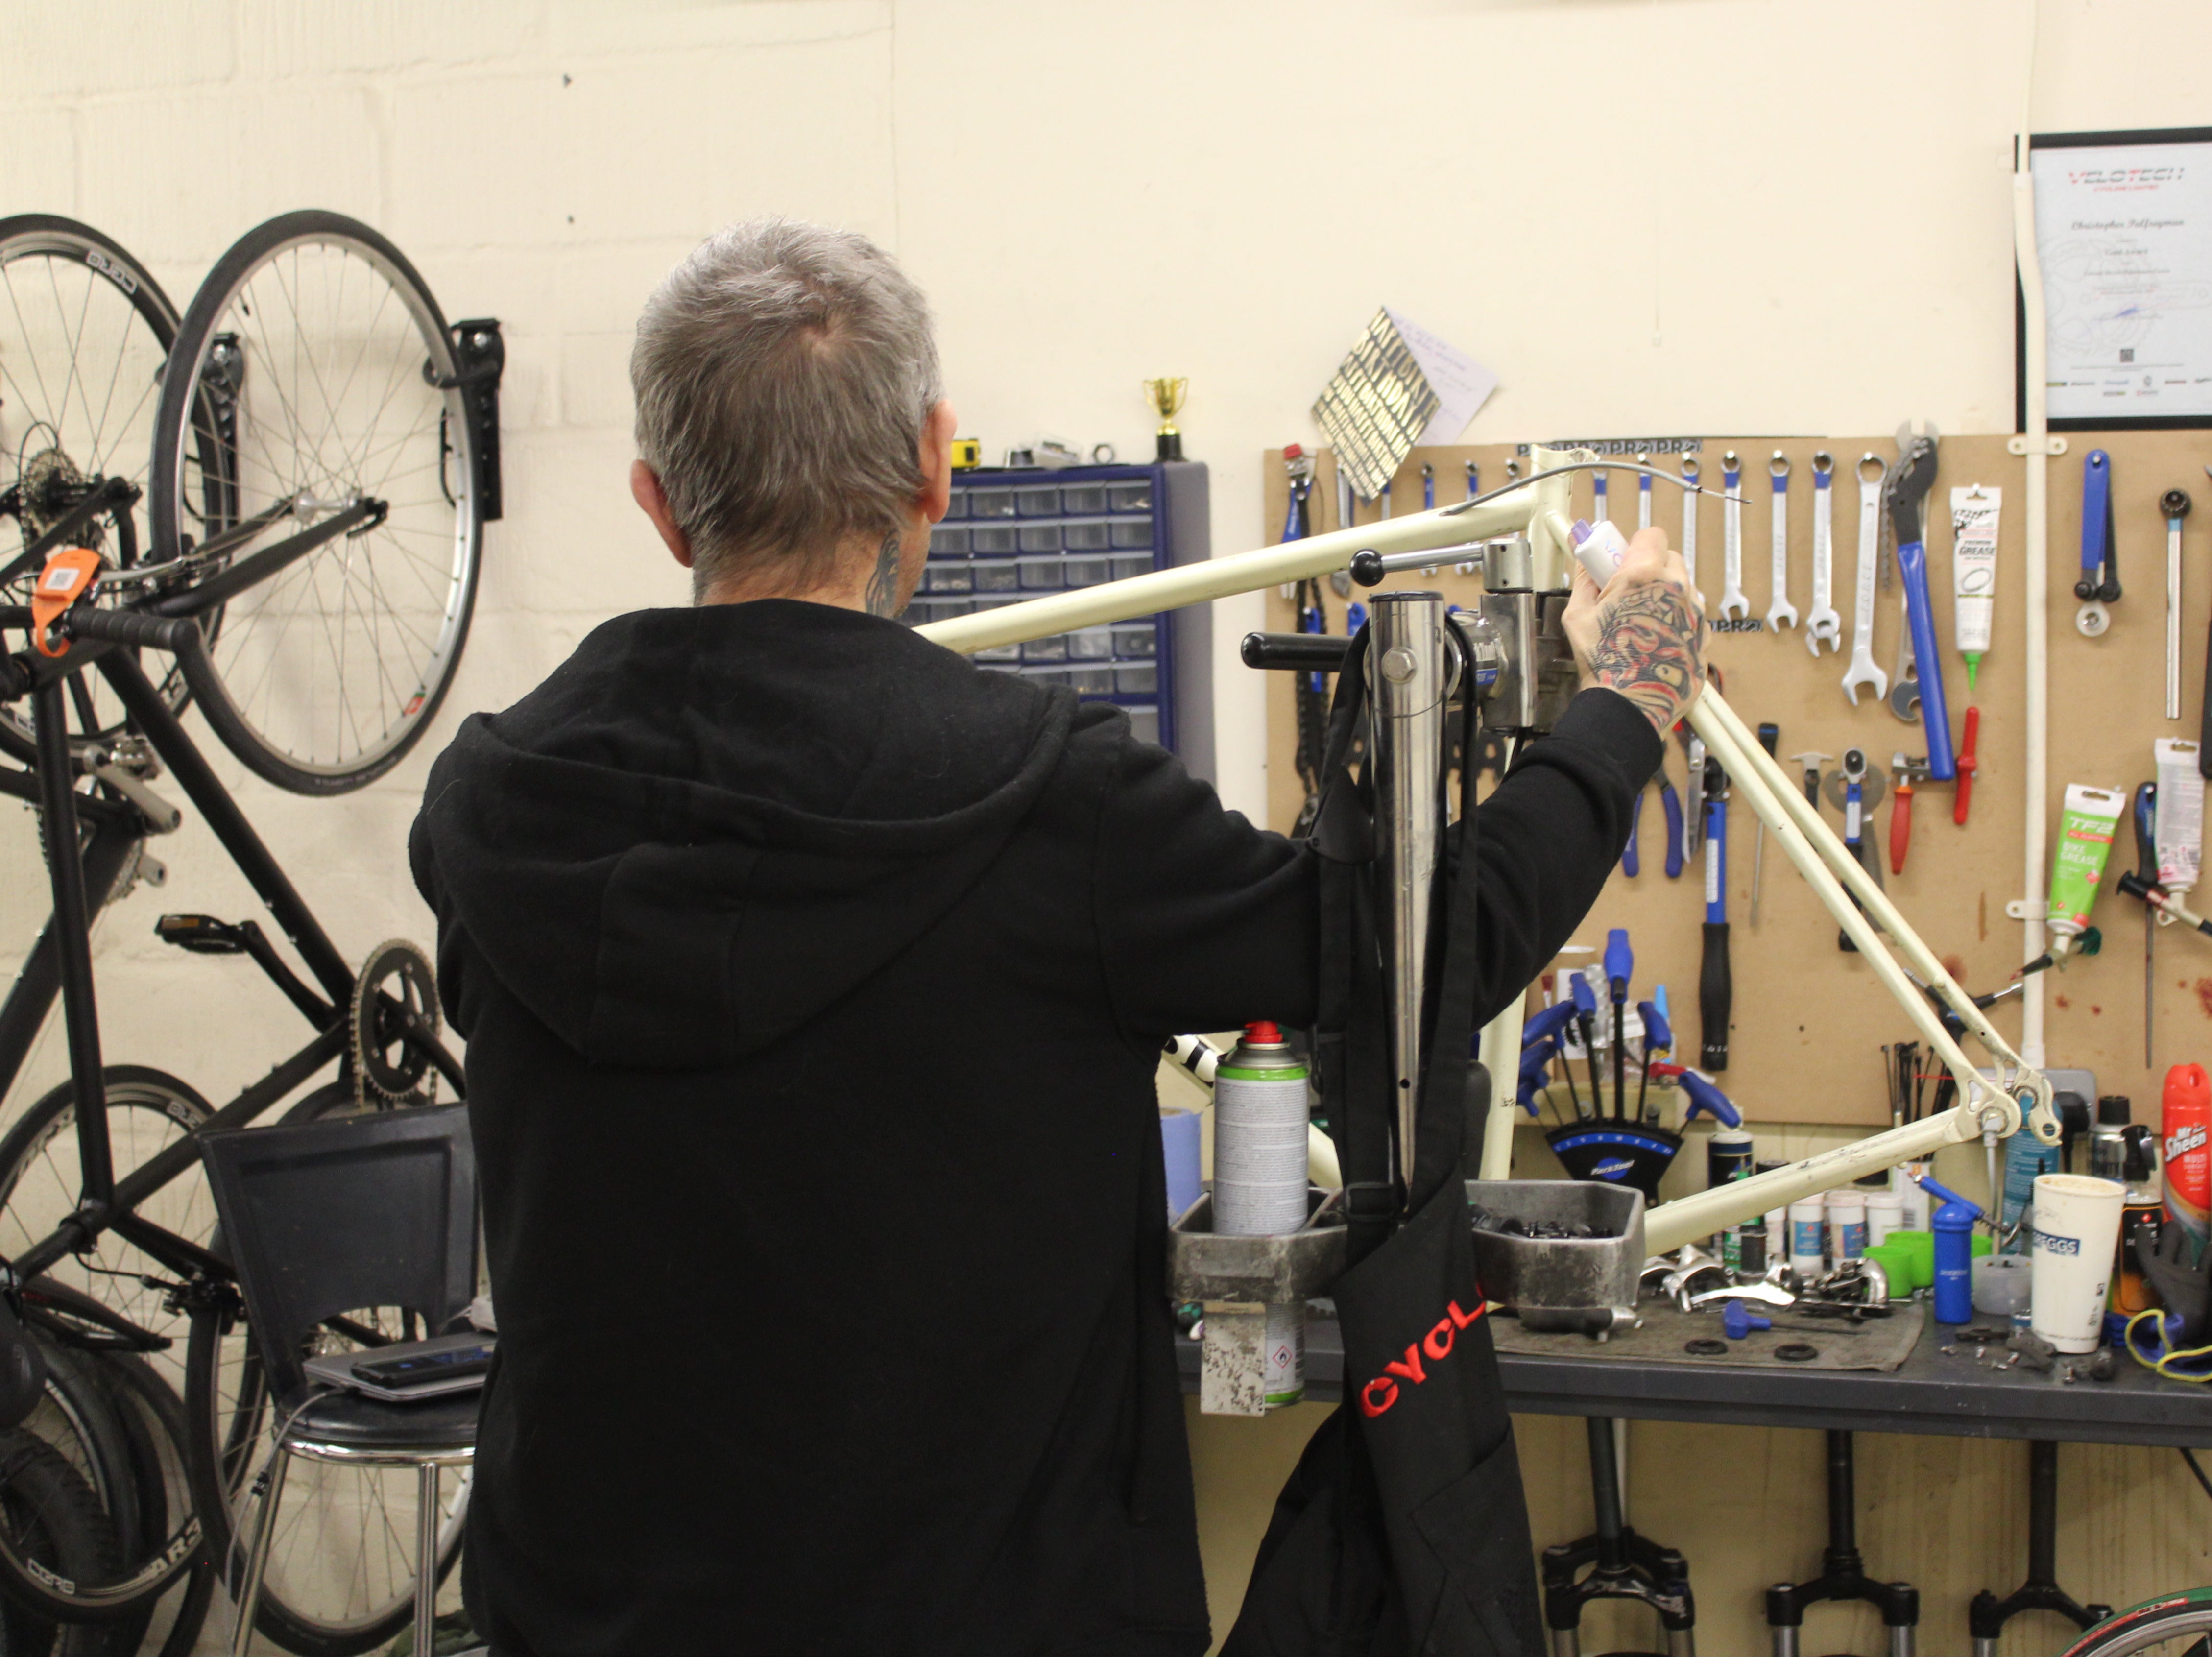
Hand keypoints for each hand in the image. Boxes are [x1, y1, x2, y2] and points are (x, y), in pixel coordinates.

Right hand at [1561, 526, 1706, 734]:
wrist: (1629, 705)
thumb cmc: (1603, 661)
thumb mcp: (1578, 615)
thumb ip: (1585, 578)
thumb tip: (1584, 557)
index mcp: (1645, 575)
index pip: (1652, 535)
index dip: (1636, 545)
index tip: (1623, 560)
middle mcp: (1677, 587)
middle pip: (1671, 558)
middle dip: (1652, 568)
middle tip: (1629, 592)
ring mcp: (1694, 612)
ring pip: (1684, 587)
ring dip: (1666, 594)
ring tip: (1643, 621)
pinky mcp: (1704, 635)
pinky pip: (1692, 615)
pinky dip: (1677, 619)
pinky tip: (1657, 639)